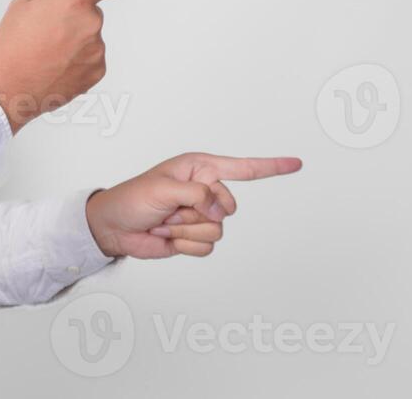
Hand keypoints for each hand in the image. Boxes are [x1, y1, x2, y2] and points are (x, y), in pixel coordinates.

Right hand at [0, 0, 175, 134]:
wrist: (8, 87)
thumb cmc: (12, 45)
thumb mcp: (23, 3)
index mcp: (74, 0)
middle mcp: (91, 23)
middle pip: (89, 13)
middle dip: (71, 19)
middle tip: (44, 34)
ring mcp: (97, 49)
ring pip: (88, 37)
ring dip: (71, 42)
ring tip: (44, 53)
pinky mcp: (98, 70)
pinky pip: (90, 58)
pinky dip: (75, 61)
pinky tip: (55, 66)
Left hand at [84, 152, 301, 259]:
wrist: (116, 227)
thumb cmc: (133, 198)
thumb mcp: (163, 188)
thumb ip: (196, 194)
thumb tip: (218, 208)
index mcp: (199, 168)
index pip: (242, 168)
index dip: (271, 167)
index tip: (296, 164)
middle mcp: (205, 190)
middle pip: (228, 207)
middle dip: (199, 211)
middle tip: (173, 208)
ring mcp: (201, 215)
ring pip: (218, 230)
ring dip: (187, 229)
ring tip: (166, 221)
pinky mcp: (195, 237)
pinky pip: (207, 247)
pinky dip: (185, 244)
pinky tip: (168, 236)